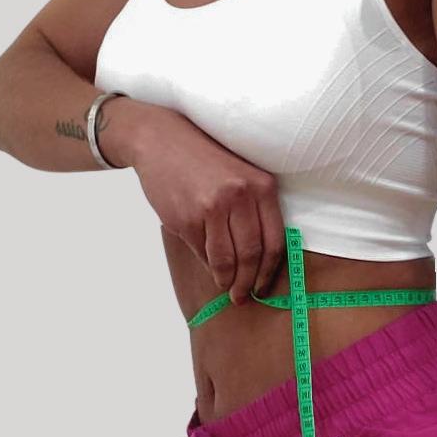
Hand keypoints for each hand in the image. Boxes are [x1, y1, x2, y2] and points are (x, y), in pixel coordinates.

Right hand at [132, 106, 285, 304]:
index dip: (270, 270)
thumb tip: (261, 259)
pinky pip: (202, 252)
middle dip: (247, 282)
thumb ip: (254, 208)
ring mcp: (212, 208)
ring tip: (226, 287)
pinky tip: (208, 266)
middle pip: (252, 254)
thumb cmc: (204, 158)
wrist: (161, 139)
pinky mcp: (187, 218)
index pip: (275, 240)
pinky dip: (206, 264)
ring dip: (227, 281)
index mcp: (261, 185)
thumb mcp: (240, 173)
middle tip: (243, 296)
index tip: (263, 285)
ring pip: (226, 260)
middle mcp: (239, 196)